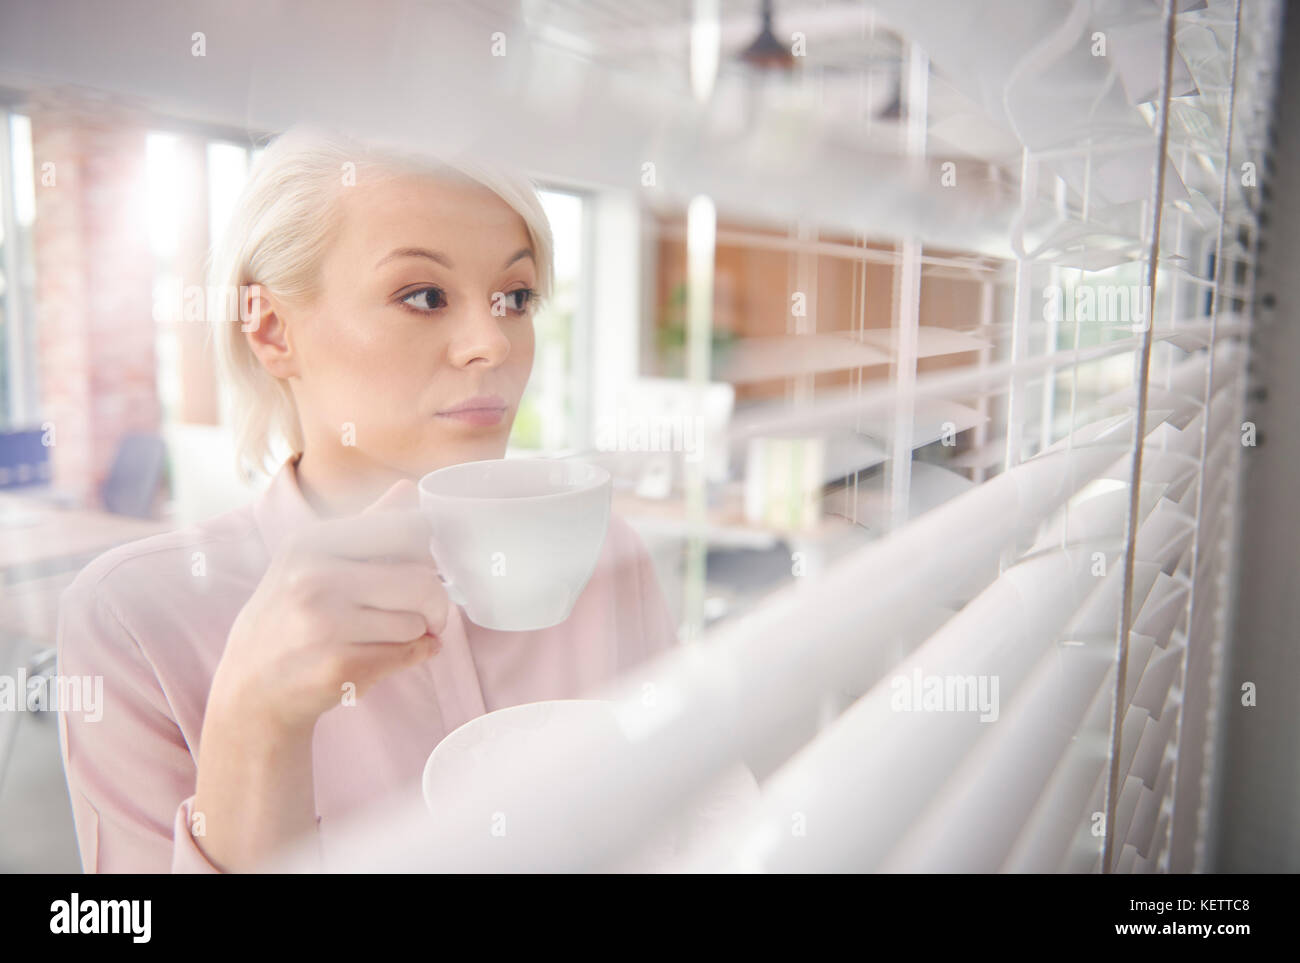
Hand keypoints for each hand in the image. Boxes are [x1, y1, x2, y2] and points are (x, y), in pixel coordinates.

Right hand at [209, 479, 449, 734]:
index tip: (417, 572)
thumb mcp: (313, 561)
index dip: (426, 556)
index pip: (407, 531)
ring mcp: (325, 624)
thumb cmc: (289, 617)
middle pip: (423, 582)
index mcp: (313, 543)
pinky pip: (406, 655)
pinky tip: (383, 657)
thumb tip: (410, 489)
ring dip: (416, 634)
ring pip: (417, 623)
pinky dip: (410, 657)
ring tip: (385, 637)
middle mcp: (315, 578)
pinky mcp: (338, 667)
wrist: (249, 689)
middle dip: (433, 604)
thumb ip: (367, 526)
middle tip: (426, 615)